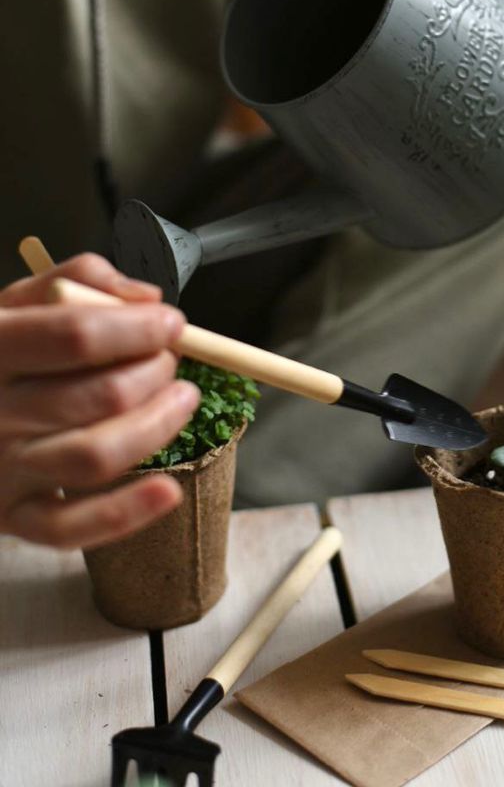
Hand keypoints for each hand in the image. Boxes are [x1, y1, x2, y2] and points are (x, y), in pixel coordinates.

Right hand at [0, 254, 199, 548]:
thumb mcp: (16, 301)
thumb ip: (78, 281)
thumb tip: (144, 298)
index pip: (76, 336)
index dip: (137, 329)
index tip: (171, 324)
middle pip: (100, 395)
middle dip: (155, 373)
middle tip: (168, 361)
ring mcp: (2, 466)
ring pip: (95, 456)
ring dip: (157, 426)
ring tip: (181, 399)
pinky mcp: (10, 515)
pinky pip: (69, 527)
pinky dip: (127, 513)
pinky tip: (167, 490)